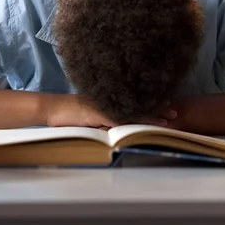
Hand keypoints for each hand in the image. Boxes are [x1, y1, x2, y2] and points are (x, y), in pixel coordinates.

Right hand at [47, 95, 177, 128]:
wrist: (51, 108)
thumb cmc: (68, 112)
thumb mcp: (89, 114)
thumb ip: (103, 116)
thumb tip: (115, 124)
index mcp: (108, 100)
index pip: (134, 102)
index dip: (150, 103)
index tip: (166, 103)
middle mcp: (108, 100)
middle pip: (137, 104)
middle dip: (156, 108)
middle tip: (174, 110)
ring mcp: (103, 106)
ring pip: (130, 110)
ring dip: (149, 115)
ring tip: (167, 118)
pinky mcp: (95, 113)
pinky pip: (115, 117)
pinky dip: (129, 121)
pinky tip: (141, 124)